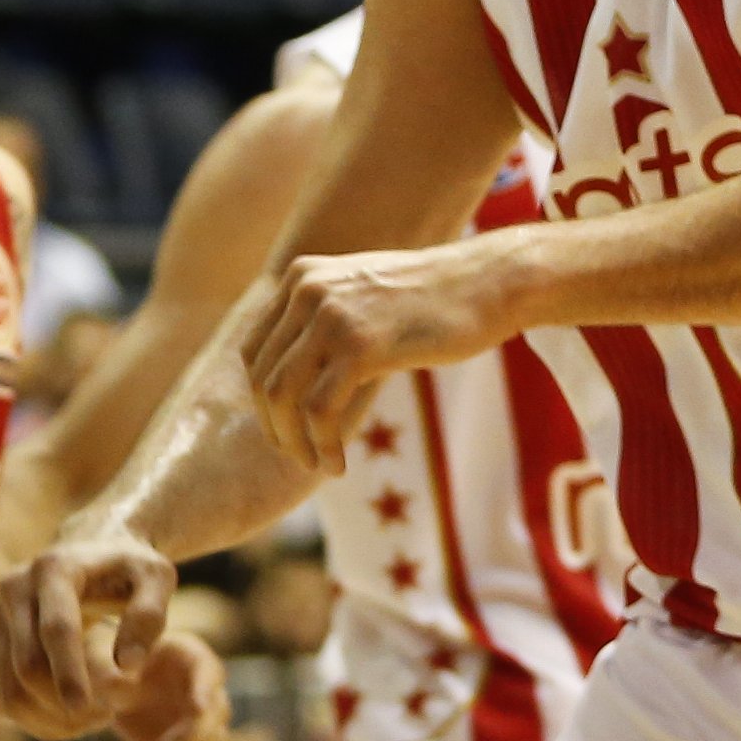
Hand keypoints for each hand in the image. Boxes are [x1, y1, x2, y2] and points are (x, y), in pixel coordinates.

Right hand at [0, 520, 179, 740]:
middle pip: (28, 665)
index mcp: (55, 567)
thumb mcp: (156, 577)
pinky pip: (9, 695)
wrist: (93, 551)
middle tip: (108, 714)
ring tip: (97, 717)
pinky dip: (41, 717)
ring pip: (13, 689)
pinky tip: (75, 718)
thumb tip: (127, 665)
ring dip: (52, 717)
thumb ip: (149, 615)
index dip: (68, 671)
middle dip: (64, 700)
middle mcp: (16, 588)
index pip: (56, 628)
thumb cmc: (129, 566)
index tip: (83, 705)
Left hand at [105, 629, 231, 740]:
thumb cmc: (108, 661)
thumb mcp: (100, 658)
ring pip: (215, 732)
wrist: (112, 686)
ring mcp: (198, 712)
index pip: (206, 669)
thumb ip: (107, 668)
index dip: (204, 688)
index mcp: (187, 653)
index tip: (196, 708)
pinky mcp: (190, 737)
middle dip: (199, 727)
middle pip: (216, 706)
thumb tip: (117, 681)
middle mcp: (202, 682)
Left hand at [242, 240, 525, 472]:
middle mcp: (308, 289)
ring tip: (319, 464)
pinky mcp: (360, 345)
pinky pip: (319, 412)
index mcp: (302, 275)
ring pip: (283, 398)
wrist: (487, 283)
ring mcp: (332, 315)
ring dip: (295, 444)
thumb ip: (321, 322)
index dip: (262, 401)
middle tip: (301, 457)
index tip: (287, 431)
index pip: (254, 351)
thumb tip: (283, 386)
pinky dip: (324, 446)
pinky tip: (339, 463)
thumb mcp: (361, 296)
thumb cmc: (431, 299)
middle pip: (264, 378)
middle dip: (277, 429)